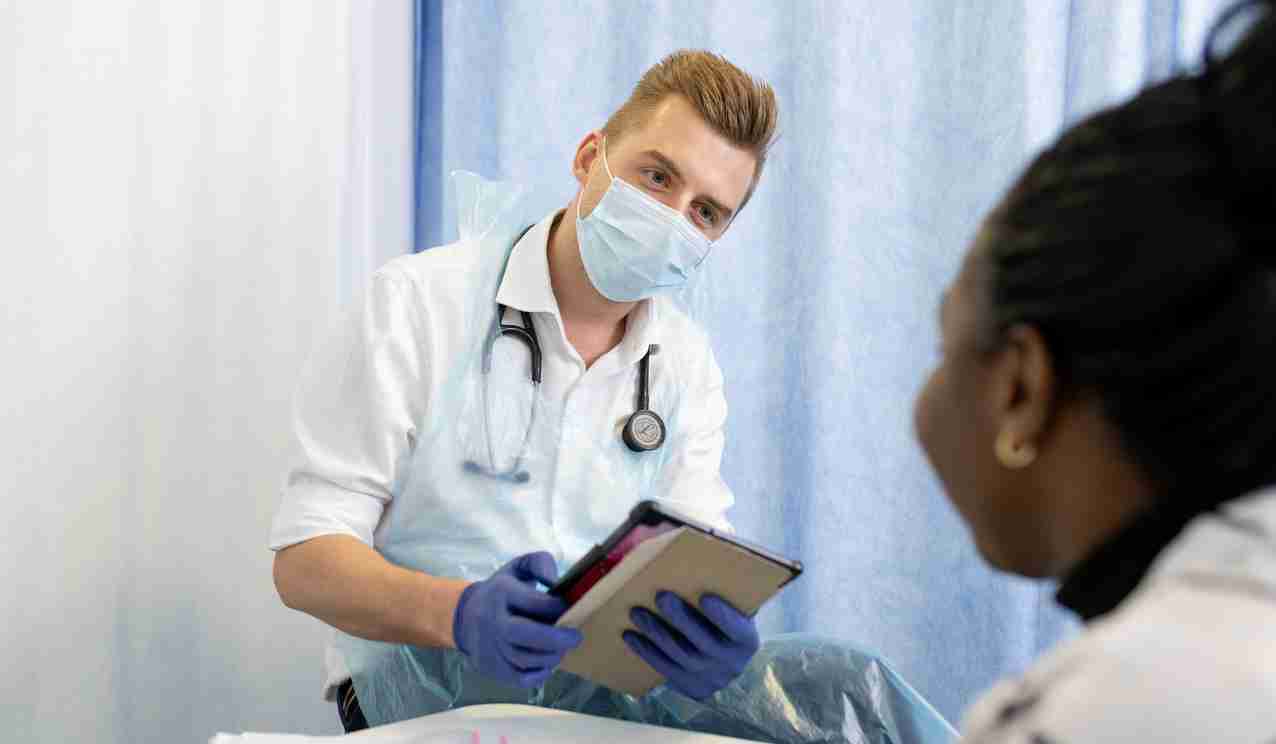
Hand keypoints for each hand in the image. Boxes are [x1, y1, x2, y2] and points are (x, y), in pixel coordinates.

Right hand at [452, 551, 582, 687]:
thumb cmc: (502, 590)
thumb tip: (556, 581)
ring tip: (562, 650)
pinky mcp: (490, 666)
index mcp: (501, 591)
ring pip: (524, 658)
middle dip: (556, 639)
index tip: (572, 608)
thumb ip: (541, 564)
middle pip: (525, 634)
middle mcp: (492, 619)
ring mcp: (489, 645)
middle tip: (576, 638)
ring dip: (550, 657)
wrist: (466, 616)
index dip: (558, 608)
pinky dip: (538, 674)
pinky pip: (518, 678)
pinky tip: (547, 664)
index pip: (535, 603)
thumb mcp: (519, 567)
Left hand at [622, 592, 759, 700]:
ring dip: (657, 634)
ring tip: (637, 612)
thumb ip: (717, 586)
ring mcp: (711, 679)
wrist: (721, 652)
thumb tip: (688, 555)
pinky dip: (647, 652)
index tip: (705, 597)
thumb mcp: (728, 603)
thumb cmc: (721, 614)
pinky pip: (665, 670)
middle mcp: (732, 664)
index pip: (737, 629)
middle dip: (681, 619)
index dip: (723, 616)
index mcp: (746, 640)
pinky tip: (631, 635)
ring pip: (681, 657)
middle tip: (661, 596)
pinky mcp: (690, 687)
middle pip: (704, 643)